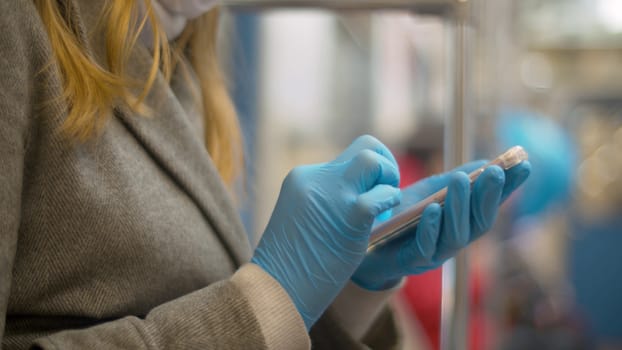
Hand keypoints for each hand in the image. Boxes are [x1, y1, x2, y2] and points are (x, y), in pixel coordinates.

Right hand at [251, 135, 401, 329]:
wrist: (276, 289)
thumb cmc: (290, 264)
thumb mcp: (301, 218)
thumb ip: (324, 201)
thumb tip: (356, 198)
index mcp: (302, 177)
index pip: (346, 158)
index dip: (364, 177)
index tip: (366, 199)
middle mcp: (316, 178)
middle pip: (364, 146)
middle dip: (384, 165)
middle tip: (385, 192)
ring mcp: (333, 194)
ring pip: (372, 159)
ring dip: (389, 178)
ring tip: (386, 206)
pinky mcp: (349, 214)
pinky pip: (382, 193)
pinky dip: (390, 201)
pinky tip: (384, 219)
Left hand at [351, 160, 531, 290]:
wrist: (369, 245)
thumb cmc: (404, 218)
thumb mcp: (431, 192)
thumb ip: (458, 181)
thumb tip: (487, 162)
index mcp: (463, 223)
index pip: (492, 205)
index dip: (509, 187)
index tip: (525, 164)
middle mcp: (454, 240)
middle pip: (480, 222)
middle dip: (489, 196)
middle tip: (495, 170)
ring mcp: (435, 253)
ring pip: (456, 235)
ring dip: (460, 206)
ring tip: (461, 180)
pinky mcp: (410, 262)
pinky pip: (425, 248)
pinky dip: (431, 229)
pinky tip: (433, 209)